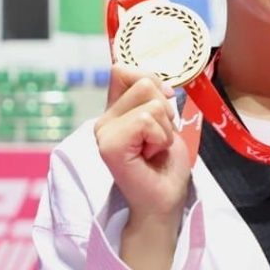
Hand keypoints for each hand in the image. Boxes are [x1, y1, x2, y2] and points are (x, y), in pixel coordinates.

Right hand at [94, 65, 191, 224]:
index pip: (122, 69)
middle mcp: (104, 119)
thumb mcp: (163, 121)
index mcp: (113, 110)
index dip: (151, 81)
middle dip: (164, 110)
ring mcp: (104, 132)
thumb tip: (160, 83)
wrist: (164, 200)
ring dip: (165, 128)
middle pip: (144, 82)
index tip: (162, 108)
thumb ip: (154, 97)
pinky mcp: (109, 145)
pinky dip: (160, 138)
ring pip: (150, 103)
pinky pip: (146, 120)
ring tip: (155, 148)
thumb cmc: (164, 164)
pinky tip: (151, 155)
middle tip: (158, 138)